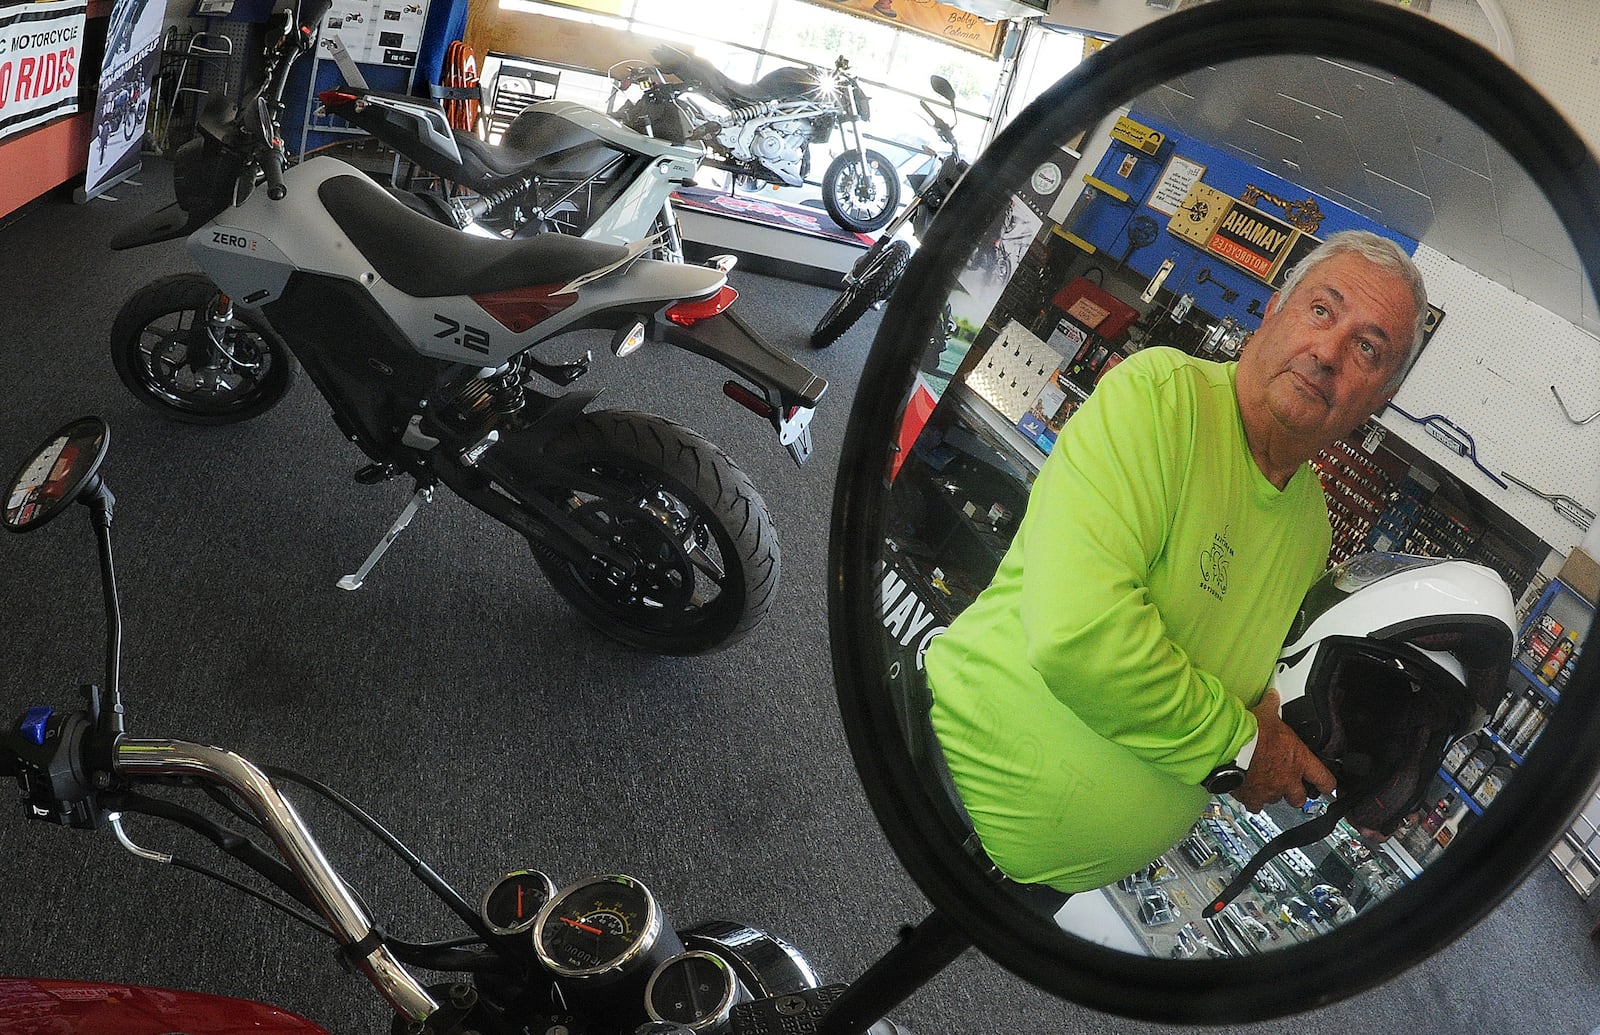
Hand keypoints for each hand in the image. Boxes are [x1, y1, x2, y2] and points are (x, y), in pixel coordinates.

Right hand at [1231, 689, 1336, 812]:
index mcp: (1299, 761)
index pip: (1324, 779)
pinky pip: (1254, 805)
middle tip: (1289, 787)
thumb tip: (1273, 695)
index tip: (1326, 786)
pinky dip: (1251, 800)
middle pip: (1299, 799)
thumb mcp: (1267, 714)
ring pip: (1275, 801)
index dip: (1327, 784)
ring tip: (1262, 785)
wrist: (1232, 746)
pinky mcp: (1251, 797)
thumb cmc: (1253, 731)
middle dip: (1295, 794)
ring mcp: (1270, 791)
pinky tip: (1246, 792)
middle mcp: (1288, 780)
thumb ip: (1272, 707)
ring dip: (1271, 794)